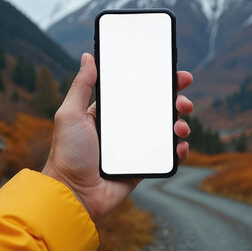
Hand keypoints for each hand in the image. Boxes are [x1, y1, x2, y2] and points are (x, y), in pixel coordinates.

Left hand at [42, 53, 193, 220]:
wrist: (73, 194)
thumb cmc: (66, 154)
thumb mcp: (69, 114)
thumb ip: (81, 86)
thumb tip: (88, 56)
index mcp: (108, 114)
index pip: (137, 92)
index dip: (157, 82)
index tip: (175, 74)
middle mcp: (124, 129)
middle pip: (157, 109)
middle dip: (176, 101)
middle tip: (184, 101)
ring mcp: (135, 148)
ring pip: (165, 131)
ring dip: (180, 124)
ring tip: (181, 126)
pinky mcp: (142, 167)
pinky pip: (166, 156)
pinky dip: (178, 150)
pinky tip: (180, 146)